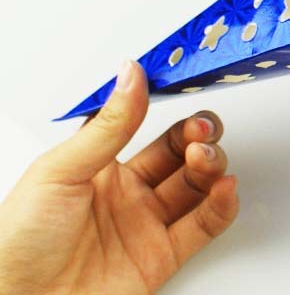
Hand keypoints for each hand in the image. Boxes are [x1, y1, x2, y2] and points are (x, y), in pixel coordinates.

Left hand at [0, 60, 238, 294]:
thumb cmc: (15, 245)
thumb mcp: (59, 171)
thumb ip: (108, 125)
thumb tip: (131, 74)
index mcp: (97, 167)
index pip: (142, 125)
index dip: (166, 107)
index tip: (184, 86)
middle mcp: (125, 194)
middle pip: (179, 152)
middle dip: (197, 134)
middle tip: (201, 129)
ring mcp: (144, 225)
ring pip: (195, 185)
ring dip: (210, 164)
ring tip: (204, 157)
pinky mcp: (160, 258)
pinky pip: (203, 227)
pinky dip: (222, 205)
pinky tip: (224, 188)